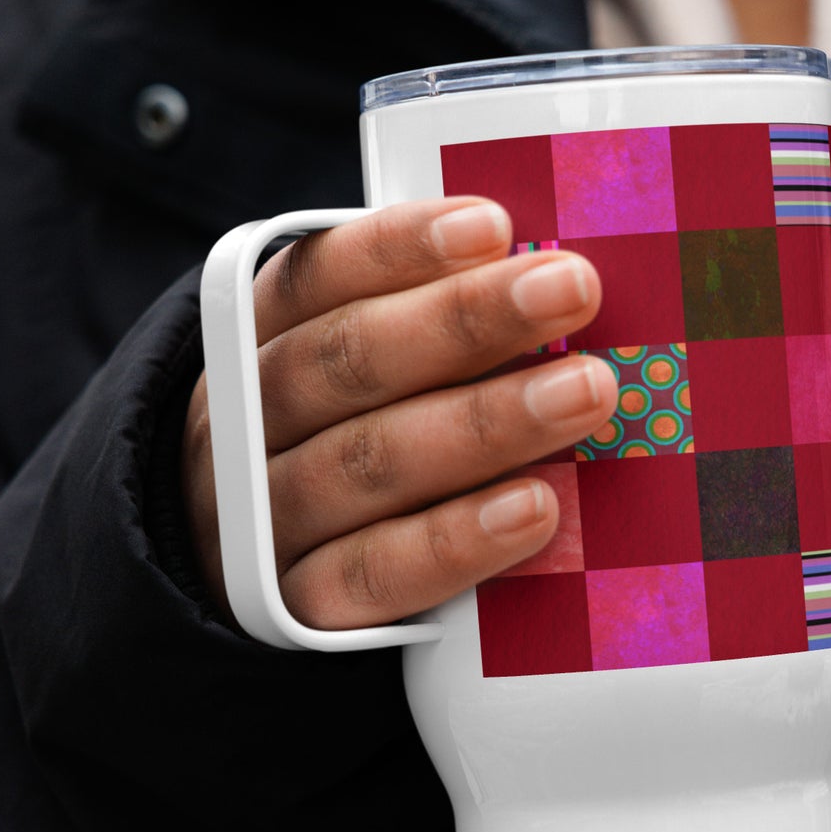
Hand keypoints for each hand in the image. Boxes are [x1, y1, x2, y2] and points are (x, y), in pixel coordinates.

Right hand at [182, 198, 616, 626]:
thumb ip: (426, 326)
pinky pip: (376, 573)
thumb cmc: (335, 443)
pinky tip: (537, 508)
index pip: (316, 278)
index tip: (494, 224)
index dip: (400, 250)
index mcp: (254, 341)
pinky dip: (456, 539)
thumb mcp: (350, 371)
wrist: (245, 575)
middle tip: (574, 287)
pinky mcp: (299, 607)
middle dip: (466, 320)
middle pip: (349, 361)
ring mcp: (264, 519)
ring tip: (587, 392)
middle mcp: (243, 423)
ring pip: (368, 462)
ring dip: (485, 424)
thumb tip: (556, 275)